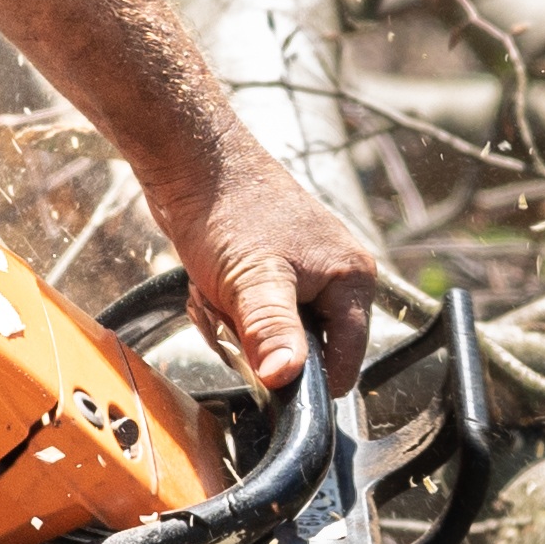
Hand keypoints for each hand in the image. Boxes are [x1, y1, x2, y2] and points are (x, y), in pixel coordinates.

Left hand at [152, 129, 391, 392]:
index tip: (263, 367)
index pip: (345, 363)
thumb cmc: (229, 211)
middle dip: (258, 344)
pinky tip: (210, 288)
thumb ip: (274, 332)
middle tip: (230, 311)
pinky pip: (252, 318)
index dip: (304, 377)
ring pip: (270, 338)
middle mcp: (338, 280)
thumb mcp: (252, 282)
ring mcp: (305, 276)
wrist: (191, 165)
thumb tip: (286, 378)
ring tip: (216, 293)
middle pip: (302, 354)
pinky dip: (225, 311)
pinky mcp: (273, 273)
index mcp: (353, 281)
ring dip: (234, 327)